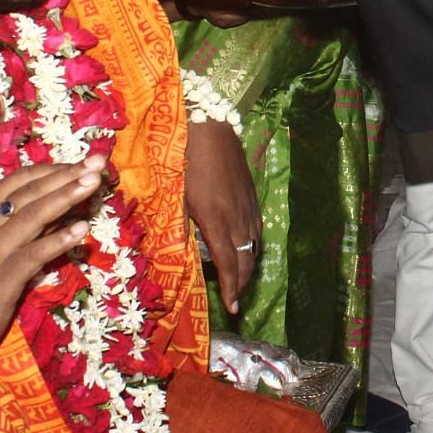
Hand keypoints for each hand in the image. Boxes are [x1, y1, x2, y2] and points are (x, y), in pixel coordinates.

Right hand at [0, 158, 103, 388]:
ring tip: (94, 182)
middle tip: (98, 162)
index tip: (82, 161)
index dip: (53, 168)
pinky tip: (82, 230)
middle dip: (67, 174)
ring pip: (33, 215)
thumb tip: (62, 205)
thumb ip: (22, 226)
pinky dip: (59, 239)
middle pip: (30, 191)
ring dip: (67, 196)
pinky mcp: (1, 279)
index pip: (20, 180)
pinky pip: (34, 254)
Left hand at [185, 120, 260, 312]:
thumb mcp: (175, 194)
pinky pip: (257, 228)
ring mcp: (248, 205)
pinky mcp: (252, 194)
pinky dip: (251, 245)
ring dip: (247, 266)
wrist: (210, 124)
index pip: (229, 264)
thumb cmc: (184, 157)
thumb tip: (179, 250)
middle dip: (242, 284)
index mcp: (215, 218)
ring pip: (254, 245)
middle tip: (235, 300)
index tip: (232, 308)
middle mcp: (237, 216)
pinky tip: (244, 248)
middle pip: (246, 259)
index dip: (231, 288)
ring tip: (238, 280)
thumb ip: (180, 224)